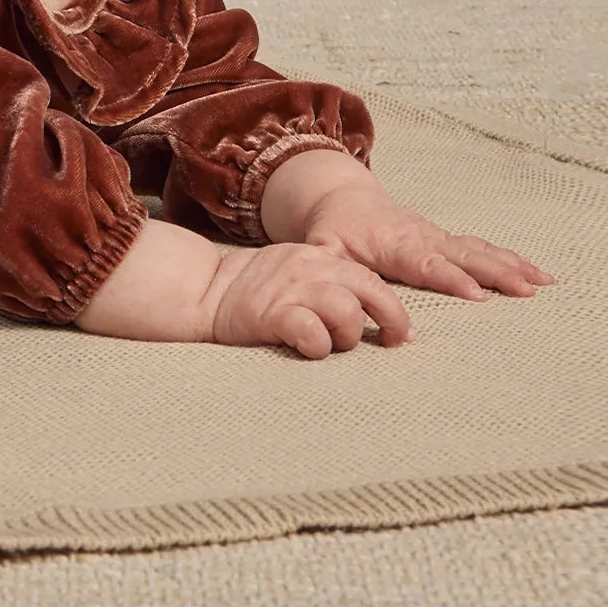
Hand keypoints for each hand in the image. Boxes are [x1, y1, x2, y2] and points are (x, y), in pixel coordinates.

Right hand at [205, 240, 412, 358]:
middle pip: (369, 289)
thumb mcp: (294, 268)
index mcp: (318, 257)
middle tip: (392, 342)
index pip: (370, 277)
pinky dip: (318, 344)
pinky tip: (311, 349)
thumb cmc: (254, 289)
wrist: (204, 291)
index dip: (393, 307)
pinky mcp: (271, 315)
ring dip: (349, 335)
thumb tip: (368, 307)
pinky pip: (309, 330)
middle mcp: (309, 269)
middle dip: (390, 318)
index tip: (402, 333)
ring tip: (334, 344)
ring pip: (345, 310)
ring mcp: (290, 291)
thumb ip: (328, 278)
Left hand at [300, 180, 557, 302]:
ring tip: (544, 283)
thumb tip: (343, 303)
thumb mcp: (322, 250)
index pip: (425, 264)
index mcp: (393, 244)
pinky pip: (483, 248)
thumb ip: (329, 272)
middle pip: (464, 256)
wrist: (344, 198)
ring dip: (512, 266)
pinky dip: (512, 259)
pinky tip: (537, 274)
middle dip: (497, 273)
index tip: (477, 295)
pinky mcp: (448, 239)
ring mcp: (439, 236)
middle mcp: (423, 237)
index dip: (451, 278)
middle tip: (527, 290)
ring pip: (480, 250)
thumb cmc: (334, 231)